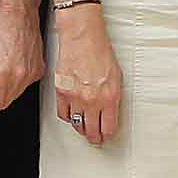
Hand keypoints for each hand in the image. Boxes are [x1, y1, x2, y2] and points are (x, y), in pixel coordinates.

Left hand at [0, 0, 44, 127]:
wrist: (18, 13)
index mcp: (2, 75)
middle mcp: (20, 77)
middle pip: (4, 103)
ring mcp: (31, 74)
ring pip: (15, 96)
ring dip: (4, 94)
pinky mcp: (39, 70)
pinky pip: (25, 85)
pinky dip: (16, 84)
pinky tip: (10, 70)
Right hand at [47, 3, 121, 144]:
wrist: (82, 38)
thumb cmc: (100, 51)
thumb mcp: (116, 77)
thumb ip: (113, 97)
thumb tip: (110, 111)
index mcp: (110, 97)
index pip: (109, 127)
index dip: (107, 135)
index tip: (106, 136)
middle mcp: (92, 100)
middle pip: (92, 131)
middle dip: (95, 138)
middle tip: (96, 139)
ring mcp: (75, 98)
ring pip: (77, 125)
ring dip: (81, 129)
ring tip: (84, 129)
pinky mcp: (61, 92)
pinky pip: (63, 114)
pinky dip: (68, 117)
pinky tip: (72, 116)